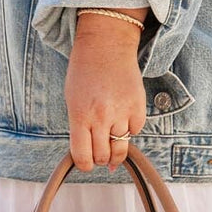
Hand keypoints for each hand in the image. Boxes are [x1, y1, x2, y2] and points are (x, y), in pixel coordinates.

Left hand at [65, 11, 148, 171]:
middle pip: (103, 156)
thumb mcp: (73, 101)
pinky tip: (123, 115)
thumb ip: (80, 129)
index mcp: (80, 116)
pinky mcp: (138, 107)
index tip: (87, 163)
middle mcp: (101, 117)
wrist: (106, 46)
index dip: (85, 165)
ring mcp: (122, 112)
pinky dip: (129, 128)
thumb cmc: (84, 73)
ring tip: (111, 135)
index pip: (83, 157)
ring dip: (116, 147)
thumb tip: (91, 156)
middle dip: (101, 158)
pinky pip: (135, 131)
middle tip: (100, 149)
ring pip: (121, 148)